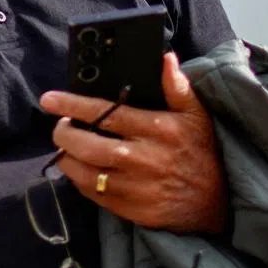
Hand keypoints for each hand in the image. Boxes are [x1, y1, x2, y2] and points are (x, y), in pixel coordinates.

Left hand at [40, 53, 225, 233]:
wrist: (217, 203)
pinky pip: (93, 194)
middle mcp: (142, 158)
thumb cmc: (202, 152)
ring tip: (67, 145)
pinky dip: (80, 180)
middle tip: (60, 125)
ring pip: (84, 173)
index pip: (105, 113)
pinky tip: (82, 169)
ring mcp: (134, 187)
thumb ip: (177, 86)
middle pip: (87, 145)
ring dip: (67, 158)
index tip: (49, 99)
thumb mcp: (196, 114)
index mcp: (156, 129)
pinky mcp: (130, 209)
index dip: (72, 105)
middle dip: (64, 132)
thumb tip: (165, 58)